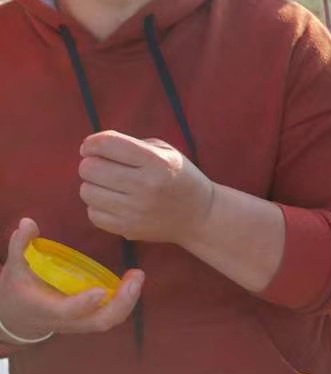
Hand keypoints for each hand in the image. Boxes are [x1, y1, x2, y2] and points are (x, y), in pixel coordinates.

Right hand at [0, 218, 142, 339]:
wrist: (19, 317)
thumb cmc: (17, 288)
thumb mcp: (14, 266)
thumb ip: (21, 245)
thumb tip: (28, 223)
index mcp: (47, 308)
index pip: (69, 310)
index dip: (84, 303)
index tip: (100, 290)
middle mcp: (68, 320)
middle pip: (99, 321)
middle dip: (122, 303)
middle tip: (136, 277)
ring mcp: (81, 323)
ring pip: (109, 320)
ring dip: (128, 302)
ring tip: (138, 277)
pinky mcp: (89, 319)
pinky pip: (112, 316)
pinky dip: (125, 302)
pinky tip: (133, 282)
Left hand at [79, 131, 213, 245]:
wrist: (200, 215)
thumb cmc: (178, 177)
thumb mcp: (164, 151)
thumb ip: (129, 144)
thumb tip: (90, 149)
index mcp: (156, 162)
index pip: (107, 144)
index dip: (91, 143)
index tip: (91, 147)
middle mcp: (146, 186)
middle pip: (90, 168)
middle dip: (91, 164)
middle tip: (102, 167)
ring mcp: (136, 211)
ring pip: (87, 192)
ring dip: (92, 185)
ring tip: (107, 186)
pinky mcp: (129, 230)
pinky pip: (93, 215)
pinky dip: (98, 207)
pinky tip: (112, 203)